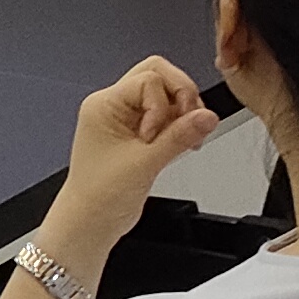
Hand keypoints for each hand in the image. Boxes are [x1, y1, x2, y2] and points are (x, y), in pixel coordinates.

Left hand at [53, 54, 220, 250]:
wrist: (91, 222)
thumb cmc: (100, 195)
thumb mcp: (144, 164)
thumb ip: (179, 137)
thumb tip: (207, 116)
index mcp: (104, 104)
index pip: (148, 78)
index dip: (163, 104)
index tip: (157, 135)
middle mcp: (112, 106)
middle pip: (158, 76)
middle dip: (181, 97)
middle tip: (189, 124)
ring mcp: (125, 119)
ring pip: (165, 94)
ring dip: (183, 112)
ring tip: (186, 140)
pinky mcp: (137, 133)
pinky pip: (165, 114)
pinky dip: (179, 125)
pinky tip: (182, 144)